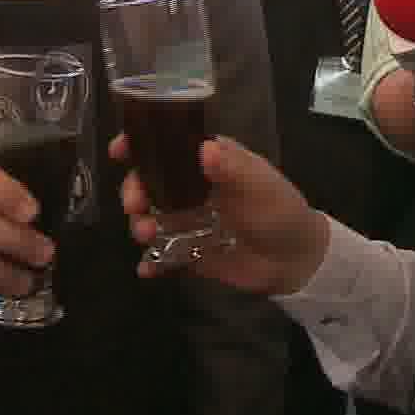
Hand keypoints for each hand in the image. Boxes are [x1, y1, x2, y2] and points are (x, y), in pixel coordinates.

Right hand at [110, 133, 331, 295]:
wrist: (296, 261)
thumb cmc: (280, 211)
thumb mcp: (259, 185)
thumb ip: (232, 168)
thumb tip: (203, 148)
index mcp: (209, 162)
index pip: (168, 146)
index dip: (140, 144)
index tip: (119, 150)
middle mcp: (192, 188)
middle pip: (149, 183)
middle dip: (134, 192)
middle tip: (135, 206)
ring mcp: (189, 221)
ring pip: (150, 218)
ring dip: (140, 225)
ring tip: (147, 235)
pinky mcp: (190, 253)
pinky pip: (162, 256)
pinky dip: (151, 262)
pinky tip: (147, 269)